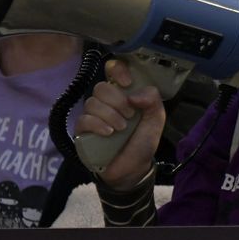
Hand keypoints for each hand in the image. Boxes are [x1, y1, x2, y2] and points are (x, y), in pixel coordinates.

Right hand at [77, 59, 165, 190]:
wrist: (133, 169)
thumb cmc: (142, 141)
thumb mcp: (156, 119)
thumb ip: (152, 100)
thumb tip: (133, 94)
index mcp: (123, 93)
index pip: (112, 70)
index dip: (117, 70)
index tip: (128, 82)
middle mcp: (106, 101)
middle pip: (101, 87)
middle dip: (117, 100)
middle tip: (129, 115)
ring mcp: (92, 115)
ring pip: (92, 102)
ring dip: (110, 115)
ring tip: (121, 129)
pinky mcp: (83, 131)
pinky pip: (84, 119)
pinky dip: (97, 124)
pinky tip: (109, 133)